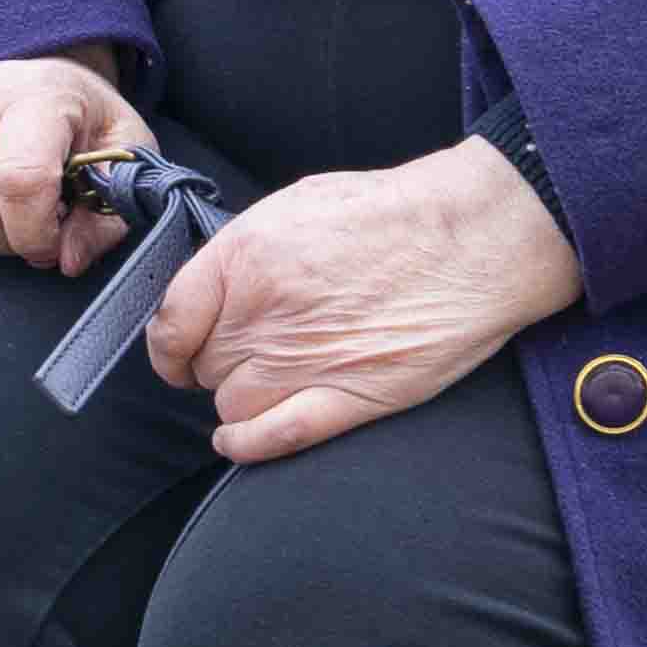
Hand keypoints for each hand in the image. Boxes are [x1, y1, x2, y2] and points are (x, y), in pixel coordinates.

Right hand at [0, 47, 144, 294]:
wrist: (45, 78)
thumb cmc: (84, 123)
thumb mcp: (125, 154)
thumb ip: (110, 210)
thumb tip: (66, 259)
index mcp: (35, 95)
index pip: (20, 178)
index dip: (37, 232)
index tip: (53, 245)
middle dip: (5, 242)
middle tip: (28, 235)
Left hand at [145, 137, 583, 464]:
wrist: (474, 237)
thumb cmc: (395, 213)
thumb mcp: (298, 203)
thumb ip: (244, 251)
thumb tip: (210, 288)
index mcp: (248, 255)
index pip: (171, 321)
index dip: (172, 342)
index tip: (180, 348)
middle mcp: (266, 312)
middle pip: (205, 366)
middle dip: (219, 361)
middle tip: (254, 346)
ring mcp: (304, 361)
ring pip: (230, 406)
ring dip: (242, 396)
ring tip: (276, 375)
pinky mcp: (347, 399)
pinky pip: (270, 438)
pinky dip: (245, 444)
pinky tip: (238, 439)